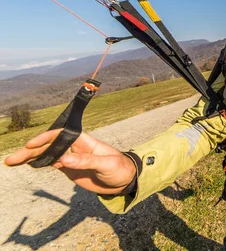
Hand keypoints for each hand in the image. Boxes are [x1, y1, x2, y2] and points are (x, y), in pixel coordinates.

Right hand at [4, 129, 136, 194]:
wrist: (124, 180)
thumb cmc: (119, 167)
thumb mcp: (106, 163)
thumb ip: (86, 161)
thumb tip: (64, 159)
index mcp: (84, 141)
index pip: (61, 135)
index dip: (45, 138)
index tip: (32, 144)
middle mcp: (74, 147)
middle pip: (49, 145)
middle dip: (30, 150)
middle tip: (12, 159)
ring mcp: (70, 157)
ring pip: (46, 154)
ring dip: (30, 157)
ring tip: (12, 162)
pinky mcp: (69, 169)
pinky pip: (51, 163)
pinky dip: (39, 163)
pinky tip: (28, 165)